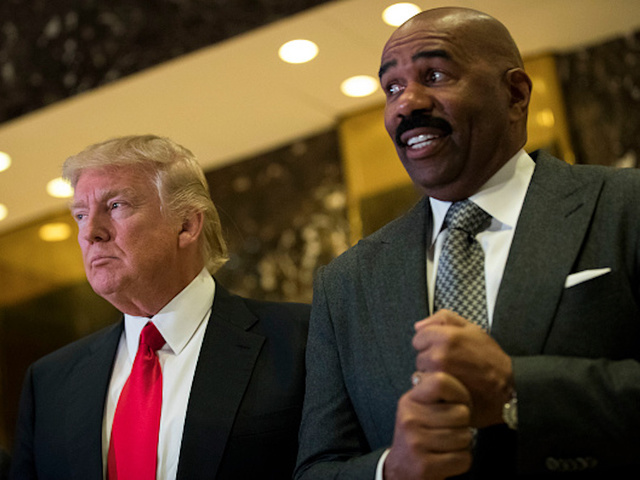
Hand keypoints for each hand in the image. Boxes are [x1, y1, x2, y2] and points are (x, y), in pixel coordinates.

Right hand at [384, 371, 472, 479]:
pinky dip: (462, 461)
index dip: (460, 392)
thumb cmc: (419, 434)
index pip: (441, 382)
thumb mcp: (419, 408)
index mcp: (410, 400)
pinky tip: (448, 458)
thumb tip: (459, 372)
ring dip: (463, 443)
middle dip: (464, 423)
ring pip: (465, 437)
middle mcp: (409, 418)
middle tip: (453, 428)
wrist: (401, 467)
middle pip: (461, 413)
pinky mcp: (424, 466)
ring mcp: (415, 442)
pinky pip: (463, 458)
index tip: (460, 402)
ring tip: (449, 443)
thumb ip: (435, 393)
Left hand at [413, 309, 513, 427]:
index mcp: (446, 337)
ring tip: (452, 374)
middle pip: (420, 355)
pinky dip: (433, 387)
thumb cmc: (490, 358)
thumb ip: (443, 319)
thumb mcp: (472, 328)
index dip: (430, 342)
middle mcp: (439, 355)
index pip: (419, 337)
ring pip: (421, 372)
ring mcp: (438, 375)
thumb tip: (419, 326)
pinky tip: (449, 386)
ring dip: (432, 373)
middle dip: (431, 358)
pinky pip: (425, 387)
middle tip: (452, 362)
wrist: (506, 387)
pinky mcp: (439, 393)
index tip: (443, 348)